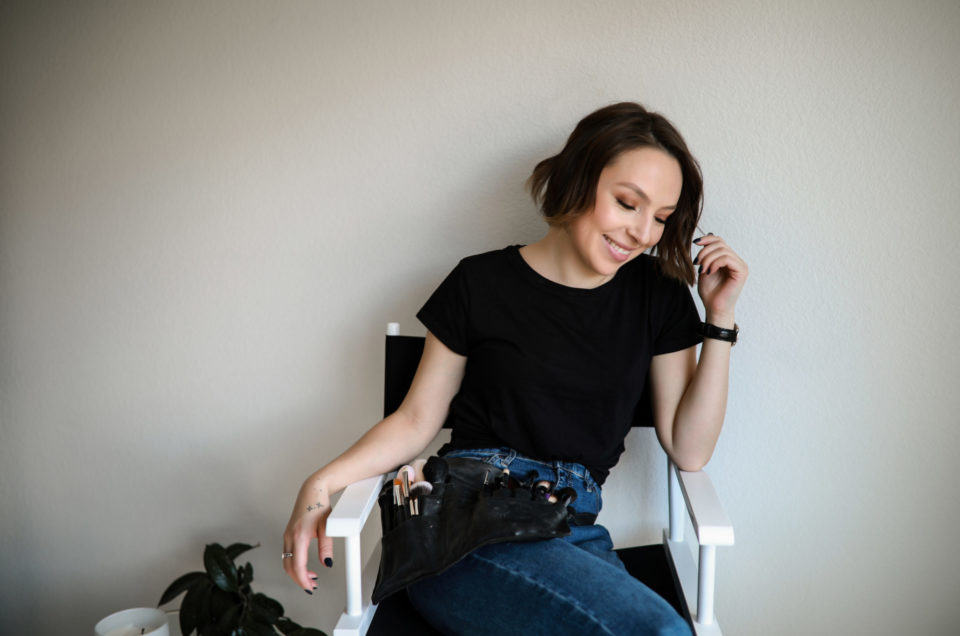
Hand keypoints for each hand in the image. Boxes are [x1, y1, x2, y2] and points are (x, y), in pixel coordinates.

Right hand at [282, 476, 332, 593]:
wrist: (312, 491)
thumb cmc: (319, 506)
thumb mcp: (327, 528)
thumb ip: (326, 547)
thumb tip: (327, 564)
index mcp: (299, 535)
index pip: (297, 564)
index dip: (302, 579)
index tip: (309, 587)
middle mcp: (290, 537)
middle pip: (288, 566)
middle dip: (299, 579)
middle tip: (312, 587)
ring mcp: (287, 536)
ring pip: (286, 561)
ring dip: (297, 572)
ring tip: (311, 578)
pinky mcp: (288, 535)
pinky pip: (288, 554)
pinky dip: (295, 564)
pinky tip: (306, 567)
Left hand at [693, 234, 747, 324]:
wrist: (714, 308)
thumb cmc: (710, 292)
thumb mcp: (704, 268)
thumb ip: (707, 254)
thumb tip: (709, 234)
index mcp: (728, 259)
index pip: (720, 241)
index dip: (707, 239)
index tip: (695, 243)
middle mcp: (736, 260)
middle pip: (720, 243)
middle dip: (705, 251)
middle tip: (697, 263)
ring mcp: (740, 265)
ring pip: (723, 250)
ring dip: (708, 258)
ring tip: (702, 270)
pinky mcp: (742, 271)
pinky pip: (727, 258)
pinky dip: (715, 263)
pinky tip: (709, 272)